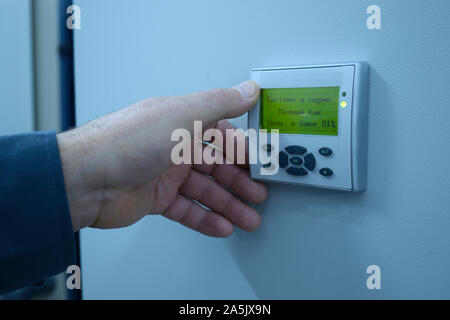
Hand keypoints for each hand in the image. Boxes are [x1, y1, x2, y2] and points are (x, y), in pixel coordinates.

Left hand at [57, 81, 267, 236]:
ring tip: (249, 219)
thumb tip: (248, 89)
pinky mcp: (155, 199)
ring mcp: (164, 174)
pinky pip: (187, 209)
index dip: (244, 149)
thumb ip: (219, 103)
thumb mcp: (181, 116)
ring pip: (205, 190)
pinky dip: (205, 219)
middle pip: (216, 165)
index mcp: (181, 122)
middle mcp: (174, 147)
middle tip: (259, 195)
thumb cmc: (128, 142)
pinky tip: (223, 226)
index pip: (222, 135)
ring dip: (228, 205)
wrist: (86, 179)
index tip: (263, 163)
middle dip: (240, 182)